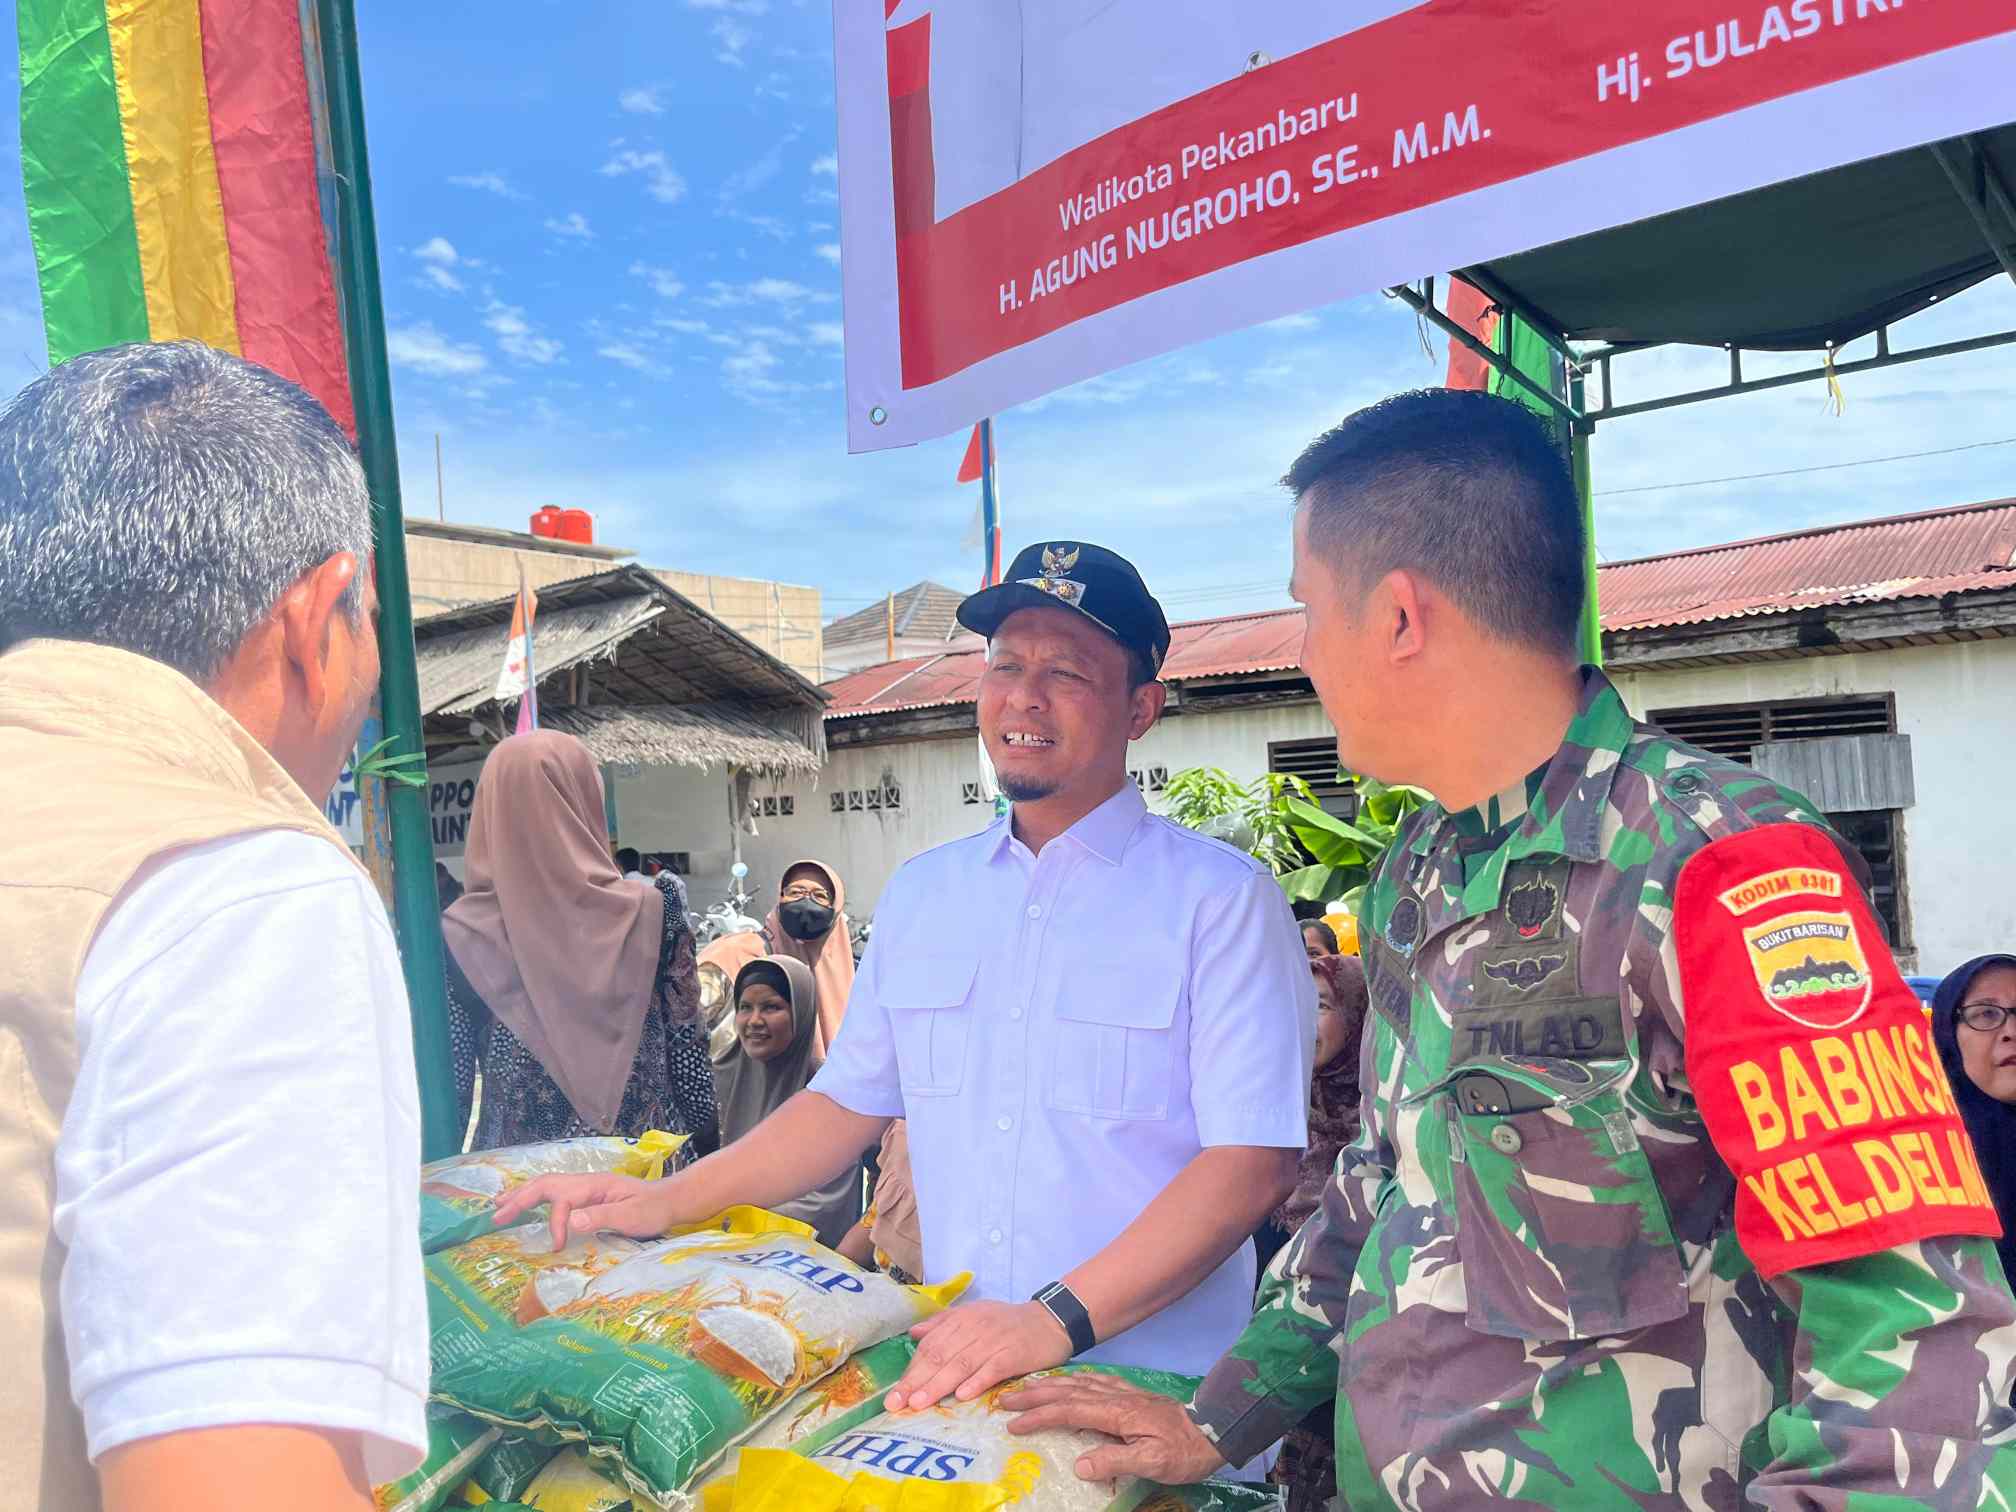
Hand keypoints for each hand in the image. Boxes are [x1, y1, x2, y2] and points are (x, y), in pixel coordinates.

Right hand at [490, 1172, 698, 1251]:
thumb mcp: (632, 1217)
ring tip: (498, 1207)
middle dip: (519, 1199)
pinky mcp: (587, 1197)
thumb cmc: (654, 1210)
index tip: (558, 1247)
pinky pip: (555, 1194)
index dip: (555, 1223)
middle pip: (545, 1185)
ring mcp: (586, 1188)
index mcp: (594, 1185)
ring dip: (523, 1195)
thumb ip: (601, 1217)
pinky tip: (527, 1206)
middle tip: (496, 1217)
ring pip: (547, 1187)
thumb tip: (570, 1221)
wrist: (671, 1201)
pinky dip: (536, 1198)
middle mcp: (586, 1183)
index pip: (562, 1200)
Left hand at [884, 1300, 1072, 1410]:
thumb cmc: (1007, 1324)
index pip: (930, 1346)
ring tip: (920, 1403)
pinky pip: (992, 1369)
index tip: (894, 1394)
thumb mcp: (974, 1316)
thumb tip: (914, 1334)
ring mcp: (994, 1341)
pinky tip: (962, 1395)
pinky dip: (977, 1381)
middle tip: (897, 1404)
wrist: (1050, 1321)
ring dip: (939, 1385)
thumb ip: (943, 1324)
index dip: (911, 1371)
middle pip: (940, 1356)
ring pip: (961, 1364)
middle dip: (916, 1381)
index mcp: (961, 1320)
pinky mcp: (1014, 1354)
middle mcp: (974, 1328)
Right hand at [1000, 1372, 1227, 1483]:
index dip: (1039, 1417)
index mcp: (1116, 1413)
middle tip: (1005, 1399)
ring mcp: (1123, 1393)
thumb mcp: (1152, 1462)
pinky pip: (1096, 1381)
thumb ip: (1115, 1461)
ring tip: (1027, 1386)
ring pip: (1078, 1383)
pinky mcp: (1132, 1394)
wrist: (1214, 1429)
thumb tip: (1078, 1464)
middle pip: (1067, 1392)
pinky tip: (1072, 1379)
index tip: (1013, 1424)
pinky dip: (1076, 1379)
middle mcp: (1115, 1397)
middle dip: (1035, 1395)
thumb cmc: (1183, 1450)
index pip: (1068, 1411)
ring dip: (1050, 1385)